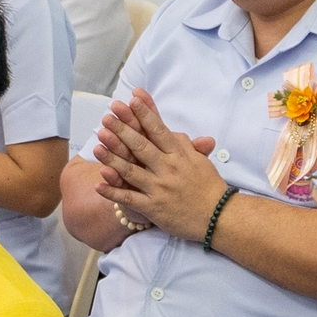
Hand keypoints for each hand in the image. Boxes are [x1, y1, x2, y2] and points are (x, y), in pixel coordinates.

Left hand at [97, 90, 225, 237]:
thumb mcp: (200, 161)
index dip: (144, 114)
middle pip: (141, 146)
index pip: (159, 130)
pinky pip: (129, 198)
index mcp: (179, 155)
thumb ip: (185, 145)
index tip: (132, 99)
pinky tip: (99, 184)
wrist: (219, 217)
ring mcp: (159, 188)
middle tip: (107, 116)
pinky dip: (113, 192)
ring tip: (96, 145)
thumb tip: (173, 131)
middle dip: (122, 130)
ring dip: (112, 158)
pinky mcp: (153, 207)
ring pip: (131, 170)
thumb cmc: (209, 187)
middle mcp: (168, 168)